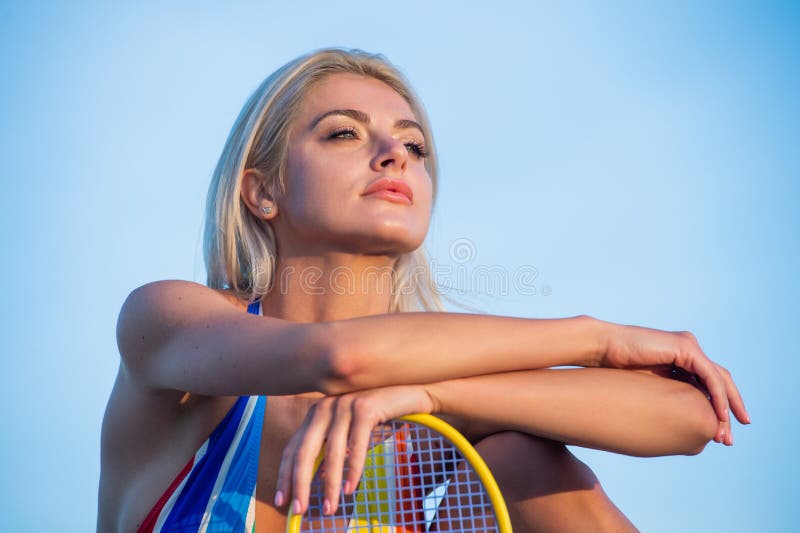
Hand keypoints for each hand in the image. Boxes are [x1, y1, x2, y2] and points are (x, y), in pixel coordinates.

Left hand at [274, 385, 435, 516]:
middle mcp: (325, 406)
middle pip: (305, 450)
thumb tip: (316, 477)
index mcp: (316, 413)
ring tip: (330, 507)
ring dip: (330, 484)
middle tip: (299, 510)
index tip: (282, 500)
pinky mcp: (365, 408)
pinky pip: (356, 446)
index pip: (293, 446)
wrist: (409, 391)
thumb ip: (330, 446)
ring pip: (332, 452)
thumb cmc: (378, 413)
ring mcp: (345, 405)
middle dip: (300, 483)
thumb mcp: (348, 429)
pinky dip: (353, 470)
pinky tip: (351, 489)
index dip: (285, 474)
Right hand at [600, 323, 749, 443]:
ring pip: (719, 380)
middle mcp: (689, 351)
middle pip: (718, 383)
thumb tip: (678, 425)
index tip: (717, 437)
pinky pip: (710, 375)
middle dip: (727, 412)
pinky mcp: (686, 347)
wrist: (602, 349)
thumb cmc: (615, 371)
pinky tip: (719, 415)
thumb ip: (668, 398)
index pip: (707, 386)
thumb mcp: (649, 390)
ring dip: (726, 408)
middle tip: (728, 440)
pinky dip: (717, 396)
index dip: (714, 409)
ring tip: (726, 433)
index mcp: (680, 360)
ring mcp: (689, 347)